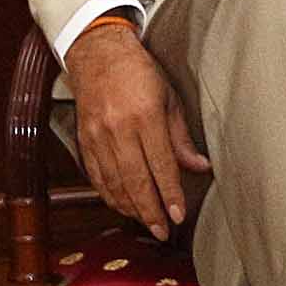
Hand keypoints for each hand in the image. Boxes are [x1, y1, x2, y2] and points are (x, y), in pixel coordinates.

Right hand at [62, 19, 208, 240]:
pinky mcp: (84, 139)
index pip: (161, 165)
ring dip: (131, 207)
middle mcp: (119, 128)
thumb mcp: (170, 98)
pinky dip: (110, 194)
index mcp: (145, 116)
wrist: (97, 53)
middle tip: (162, 231)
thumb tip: (201, 168)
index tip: (178, 215)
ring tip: (147, 223)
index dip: (170, 193)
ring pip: (115, 182)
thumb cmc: (140, 73)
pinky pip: (97, 175)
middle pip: (136, 180)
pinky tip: (123, 206)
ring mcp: (97, 136)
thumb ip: (182, 137)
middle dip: (150, 210)